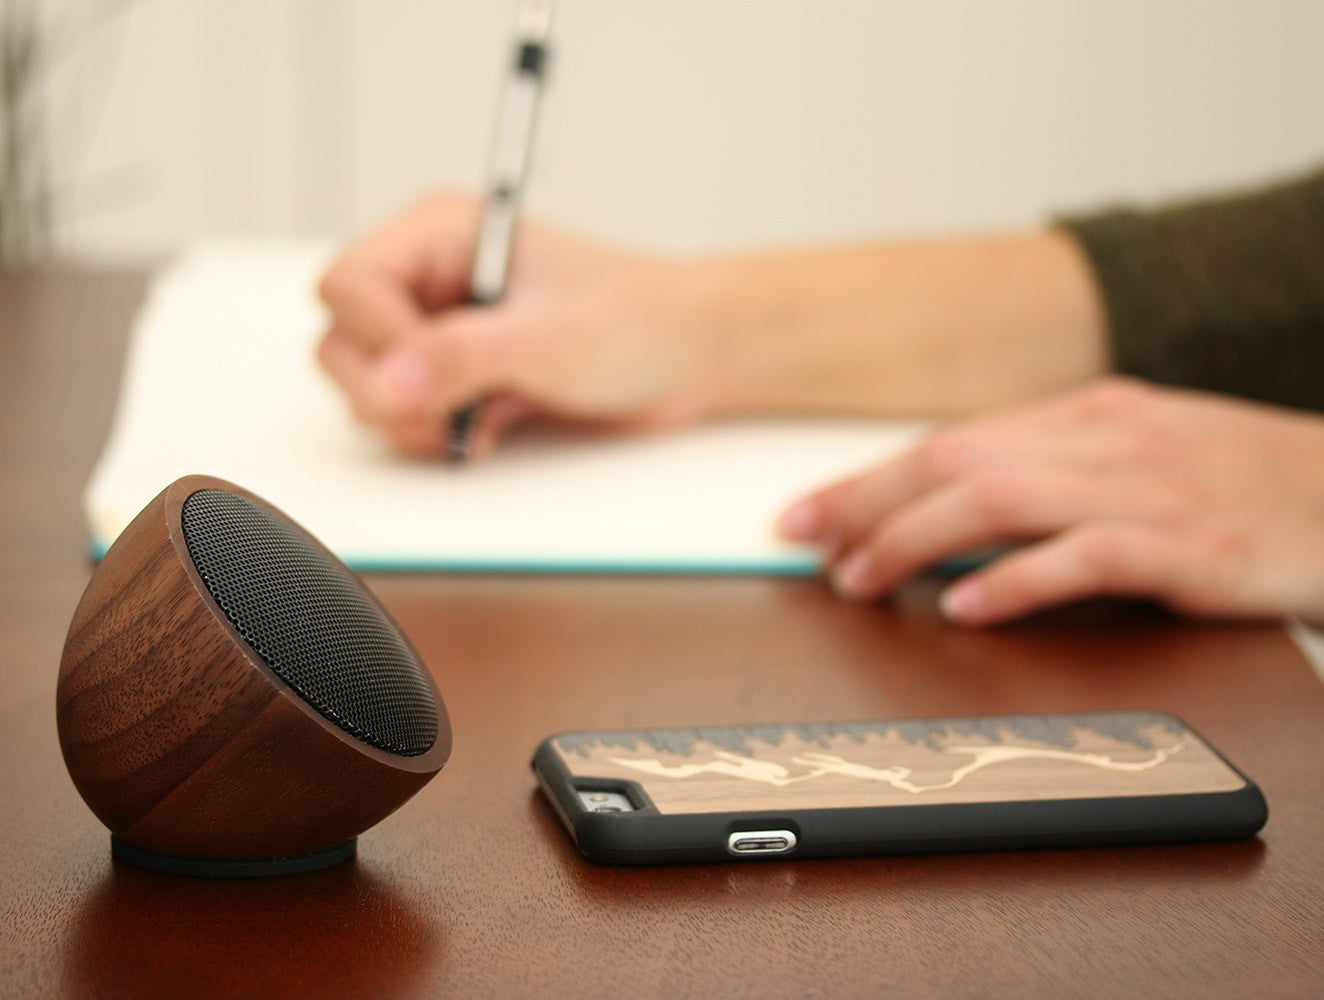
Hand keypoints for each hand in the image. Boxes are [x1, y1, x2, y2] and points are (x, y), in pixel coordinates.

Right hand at [317, 191, 716, 456]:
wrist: (686, 358)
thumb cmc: (635, 319)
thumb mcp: (549, 336)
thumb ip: (463, 355)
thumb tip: (387, 383)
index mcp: (439, 233)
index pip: (349, 283)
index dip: (380, 338)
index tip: (434, 372)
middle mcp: (427, 278)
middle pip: (341, 341)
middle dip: (388, 390)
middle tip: (453, 409)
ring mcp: (437, 331)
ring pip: (367, 386)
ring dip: (415, 419)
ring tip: (482, 417)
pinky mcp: (455, 377)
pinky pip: (406, 416)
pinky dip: (437, 434)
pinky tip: (492, 427)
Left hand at [779, 379, 1323, 625]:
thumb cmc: (1247, 483)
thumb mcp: (1141, 455)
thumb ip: (1052, 473)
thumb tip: (951, 508)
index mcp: (1087, 415)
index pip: (950, 439)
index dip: (868, 478)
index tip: (807, 511)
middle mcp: (1105, 438)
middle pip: (954, 459)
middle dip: (865, 501)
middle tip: (804, 544)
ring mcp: (1148, 488)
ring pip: (998, 497)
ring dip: (914, 540)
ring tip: (861, 578)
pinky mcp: (1192, 545)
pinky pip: (1084, 555)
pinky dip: (1016, 579)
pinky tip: (968, 606)